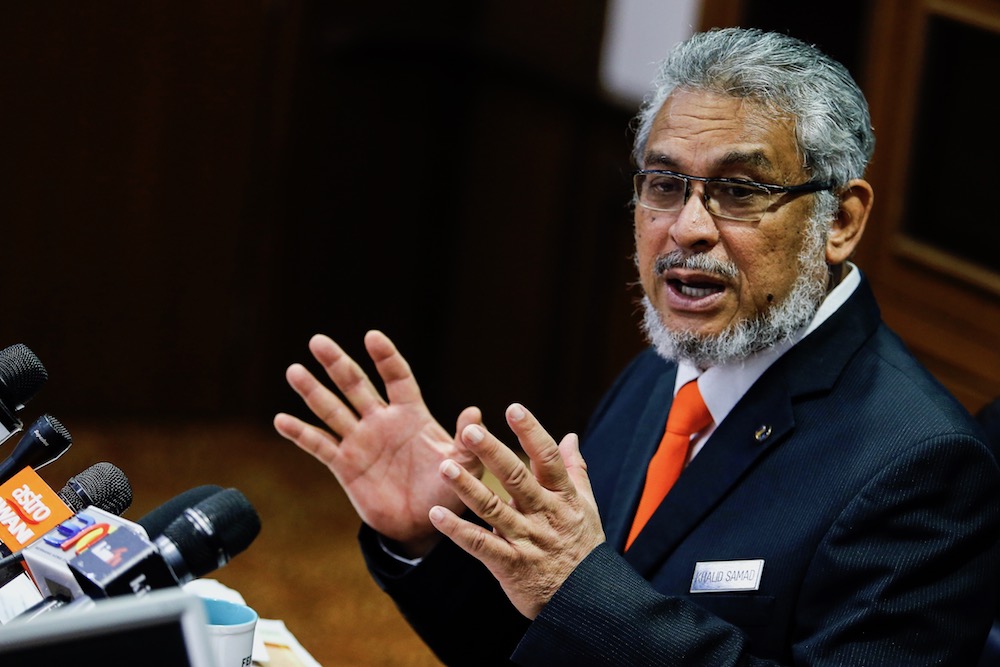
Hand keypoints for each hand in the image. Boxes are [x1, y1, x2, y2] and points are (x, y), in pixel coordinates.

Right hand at [273, 331, 482, 556]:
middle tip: (318, 341)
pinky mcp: (344, 465)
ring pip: (332, 409)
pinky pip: (319, 445)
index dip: (385, 357)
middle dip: (337, 363)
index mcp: (411, 414)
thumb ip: (466, 442)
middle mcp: (381, 421)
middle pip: (356, 385)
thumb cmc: (446, 491)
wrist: (420, 526)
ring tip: (294, 370)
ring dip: (312, 391)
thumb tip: (474, 413)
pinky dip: (300, 433)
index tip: (372, 336)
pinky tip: (282, 420)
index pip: (397, 377)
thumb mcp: (463, 467)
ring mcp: (360, 441)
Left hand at [428, 403, 604, 618]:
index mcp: (563, 497)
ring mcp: (527, 540)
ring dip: (467, 487)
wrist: (585, 602)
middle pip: (516, 479)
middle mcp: (544, 515)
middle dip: (492, 453)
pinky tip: (436, 515)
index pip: (547, 459)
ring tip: (444, 466)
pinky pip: (480, 546)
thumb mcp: (586, 507)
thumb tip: (570, 435)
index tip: (513, 408)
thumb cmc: (583, 548)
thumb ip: (575, 470)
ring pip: (493, 510)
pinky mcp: (510, 565)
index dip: (531, 432)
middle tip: (469, 431)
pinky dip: (458, 531)